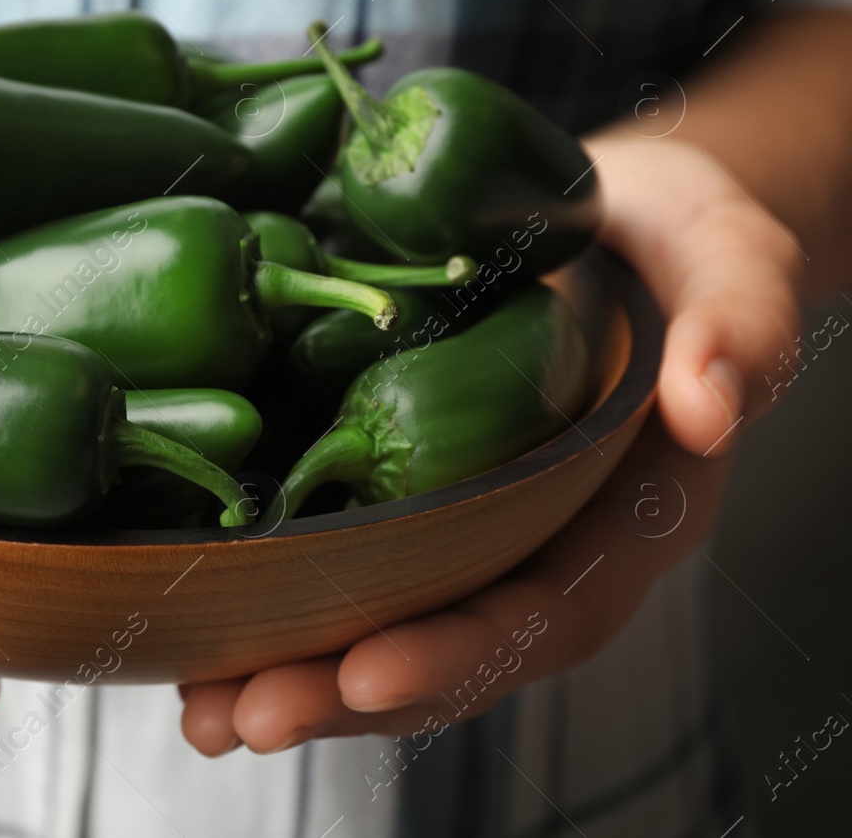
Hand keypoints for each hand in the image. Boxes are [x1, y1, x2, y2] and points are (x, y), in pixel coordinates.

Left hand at [177, 132, 802, 754]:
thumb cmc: (675, 240)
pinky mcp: (396, 486)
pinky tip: (190, 629)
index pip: (546, 614)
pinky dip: (265, 603)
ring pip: (376, 623)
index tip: (366, 672)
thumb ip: (740, 321)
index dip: (459, 653)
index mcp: (620, 521)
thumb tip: (711, 404)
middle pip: (442, 646)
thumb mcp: (729, 256)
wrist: (605, 214)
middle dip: (340, 691)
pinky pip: (334, 562)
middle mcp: (533, 543)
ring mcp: (459, 523)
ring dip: (285, 673)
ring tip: (202, 713)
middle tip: (245, 716)